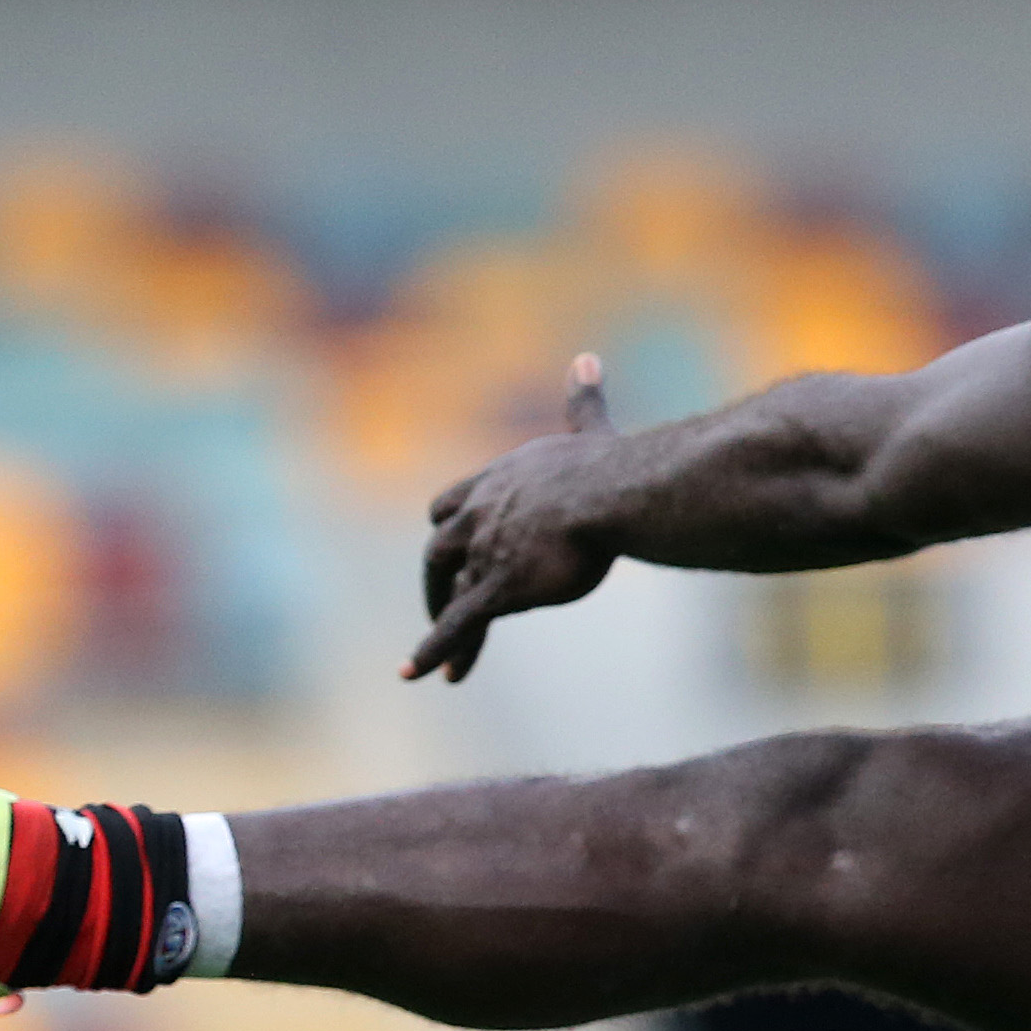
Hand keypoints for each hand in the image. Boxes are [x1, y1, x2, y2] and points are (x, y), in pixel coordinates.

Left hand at [403, 356, 620, 682]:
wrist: (616, 493)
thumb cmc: (611, 467)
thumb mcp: (590, 430)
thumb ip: (582, 400)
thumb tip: (586, 357)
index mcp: (500, 478)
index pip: (450, 504)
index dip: (450, 527)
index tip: (452, 544)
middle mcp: (481, 512)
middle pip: (440, 548)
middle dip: (438, 579)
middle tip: (442, 606)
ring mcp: (485, 550)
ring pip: (451, 590)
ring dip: (441, 622)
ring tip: (440, 659)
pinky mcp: (498, 587)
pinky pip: (458, 623)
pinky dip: (434, 649)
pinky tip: (415, 674)